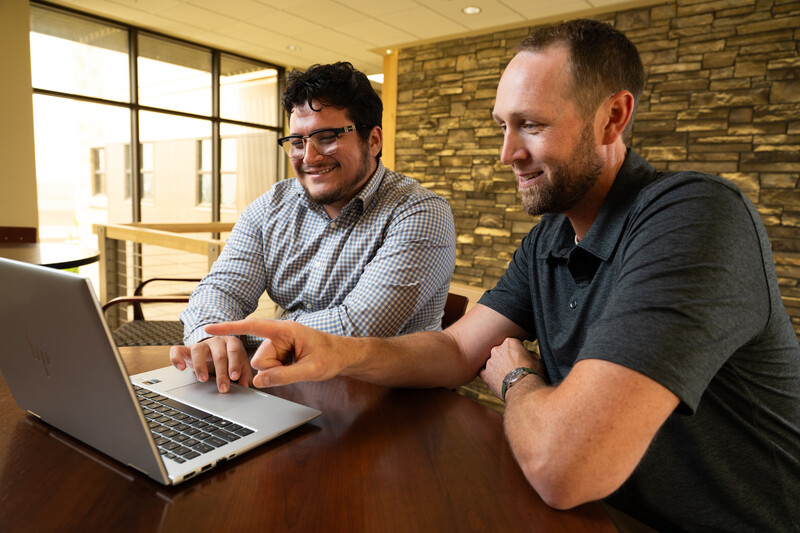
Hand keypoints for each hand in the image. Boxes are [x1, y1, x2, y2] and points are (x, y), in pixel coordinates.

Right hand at [169, 335, 252, 392]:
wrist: (214, 352)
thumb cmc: (229, 360)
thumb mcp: (240, 366)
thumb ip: (244, 375)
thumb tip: (245, 385)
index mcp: (232, 343)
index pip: (234, 351)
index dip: (234, 364)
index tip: (234, 377)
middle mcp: (217, 341)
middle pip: (219, 355)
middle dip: (221, 373)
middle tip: (223, 388)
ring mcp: (201, 344)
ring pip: (198, 351)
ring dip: (200, 366)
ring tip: (203, 379)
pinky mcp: (186, 349)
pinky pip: (177, 350)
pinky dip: (177, 358)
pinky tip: (180, 368)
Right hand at [204, 319, 353, 387]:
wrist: (343, 355)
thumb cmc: (331, 357)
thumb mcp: (311, 370)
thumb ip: (284, 376)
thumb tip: (258, 381)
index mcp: (286, 330)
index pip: (253, 326)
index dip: (229, 328)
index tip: (208, 328)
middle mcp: (279, 333)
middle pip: (259, 358)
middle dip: (273, 369)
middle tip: (297, 366)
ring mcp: (278, 342)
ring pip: (263, 365)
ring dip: (277, 370)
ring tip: (298, 364)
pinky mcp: (279, 351)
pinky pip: (268, 367)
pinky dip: (278, 370)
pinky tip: (294, 365)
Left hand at [479, 338, 542, 398]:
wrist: (524, 390)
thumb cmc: (532, 374)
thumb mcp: (536, 359)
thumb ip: (528, 352)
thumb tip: (526, 353)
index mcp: (510, 342)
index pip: (511, 344)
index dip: (516, 352)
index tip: (519, 358)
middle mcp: (497, 349)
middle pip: (500, 351)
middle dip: (505, 358)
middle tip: (512, 367)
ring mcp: (489, 361)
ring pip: (491, 362)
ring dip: (497, 367)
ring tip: (507, 376)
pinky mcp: (485, 374)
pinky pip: (483, 372)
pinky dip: (488, 375)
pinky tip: (496, 379)